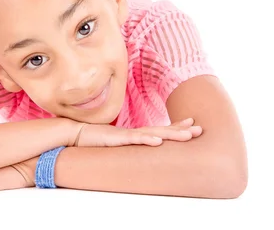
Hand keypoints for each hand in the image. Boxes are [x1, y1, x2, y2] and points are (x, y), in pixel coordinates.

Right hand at [70, 117, 201, 147]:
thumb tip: (135, 150)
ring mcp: (126, 134)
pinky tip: (159, 141)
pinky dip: (147, 139)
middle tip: (199, 129)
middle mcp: (133, 132)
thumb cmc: (92, 140)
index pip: (159, 129)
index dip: (176, 127)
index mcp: (134, 134)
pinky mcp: (116, 139)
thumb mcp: (113, 144)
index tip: (192, 124)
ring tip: (188, 135)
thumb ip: (124, 145)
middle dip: (181, 129)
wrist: (74, 133)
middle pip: (162, 129)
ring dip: (171, 134)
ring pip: (153, 133)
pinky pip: (134, 139)